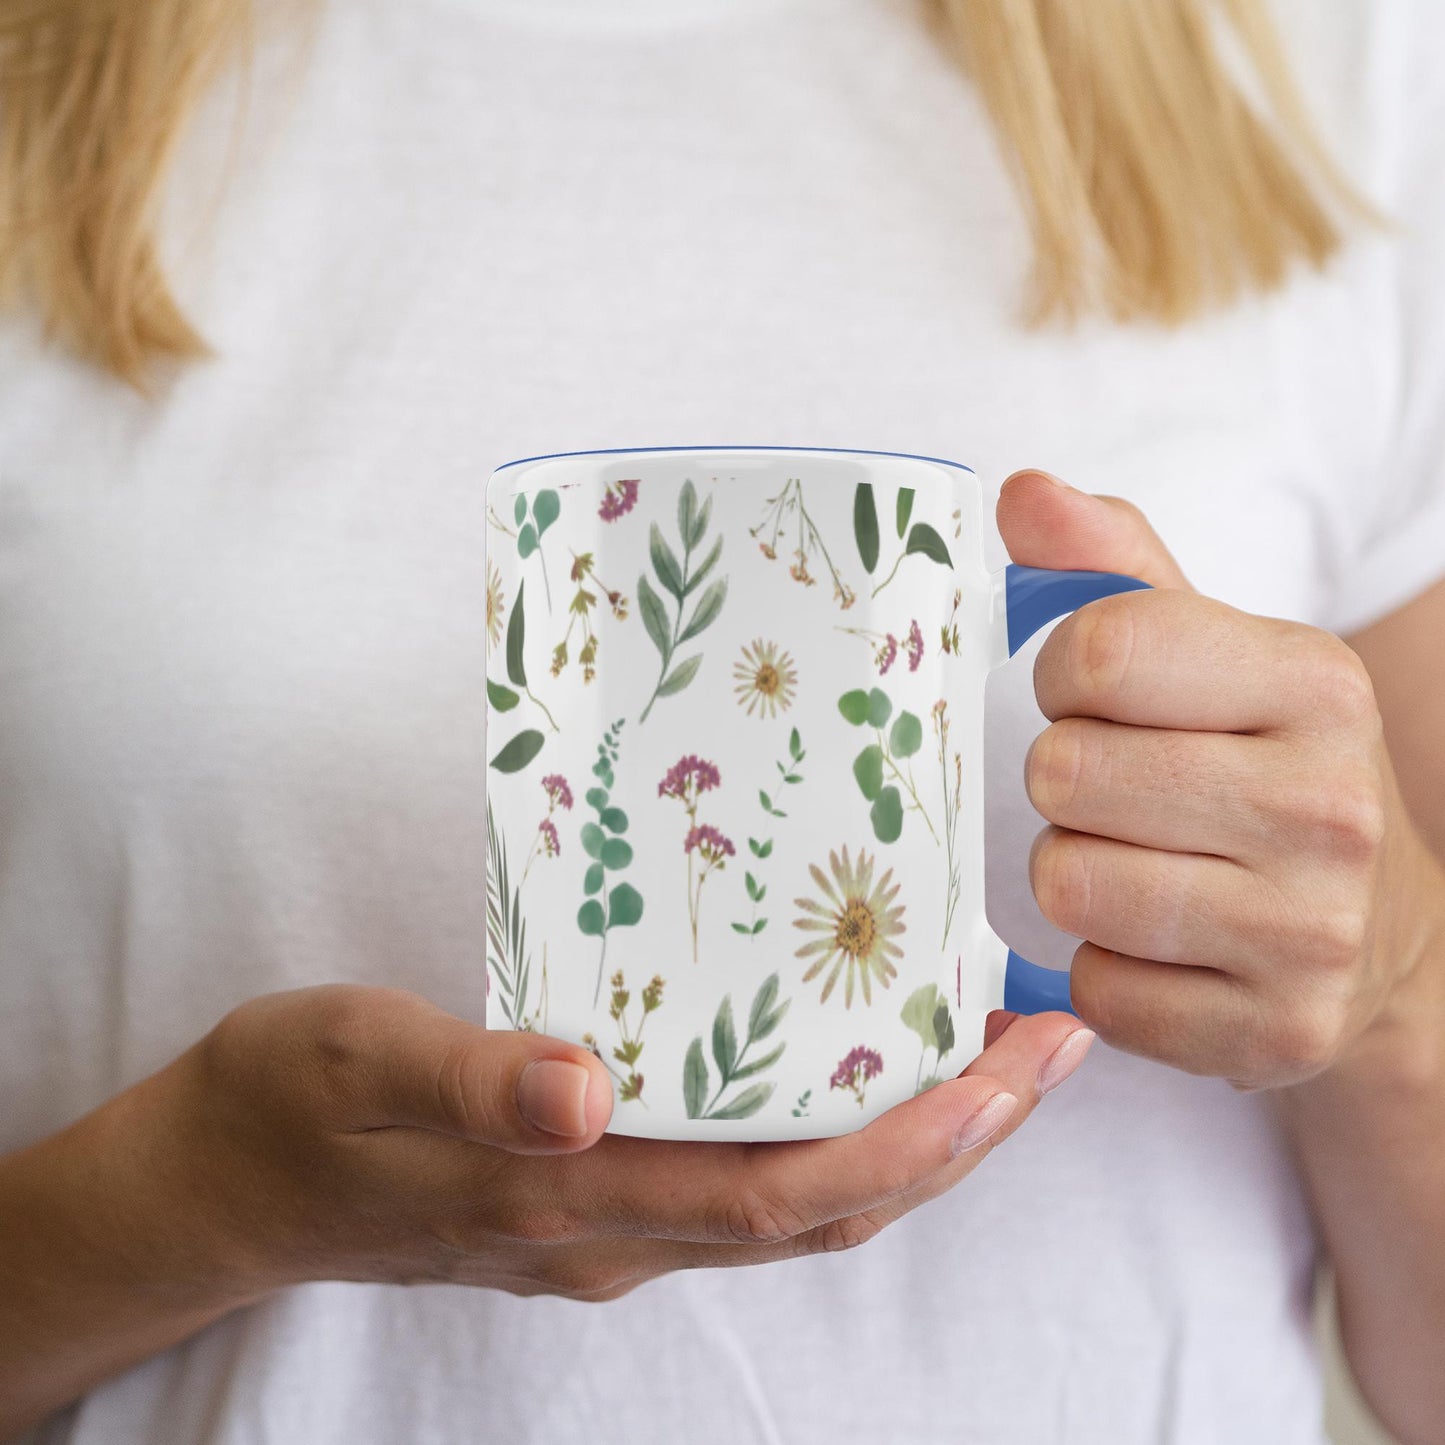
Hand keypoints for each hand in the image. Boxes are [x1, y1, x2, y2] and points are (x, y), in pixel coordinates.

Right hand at [154, 986, 1091, 1301]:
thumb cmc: (286, 1106)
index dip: (913, 1148)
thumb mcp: (354, 1060)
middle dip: (957, 1140)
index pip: (784, 1197)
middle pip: (825, 1210)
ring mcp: (610, 1228)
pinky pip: (748, 1181)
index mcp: (571, 1198)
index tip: (1015, 1073)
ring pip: (799, 1205)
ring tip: (988, 1049)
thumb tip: (586, 1094)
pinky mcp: (594, 1198)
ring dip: (910, 1140)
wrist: (223, 1183)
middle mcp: (616, 1232)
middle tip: (1050, 1045)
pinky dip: (832, 1133)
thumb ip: (469, 1078)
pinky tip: (853, 1064)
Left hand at [997, 469, 1437, 1088]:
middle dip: (1062, 784)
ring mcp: (1309, 932)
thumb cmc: (1262, 767)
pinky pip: (1094, 990)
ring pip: (1067, 886)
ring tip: (1126, 862)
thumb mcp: (1209, 650)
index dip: (1059, 678)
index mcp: (1313, 682)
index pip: (1097, 652)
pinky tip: (1151, 946)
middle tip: (1110, 794)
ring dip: (1070, 875)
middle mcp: (1327, 806)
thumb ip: (1109, 567)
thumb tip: (1021, 493)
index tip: (1087, 699)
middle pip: (1066, 775)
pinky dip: (1099, 969)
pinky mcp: (1274, 1031)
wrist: (1377, 933)